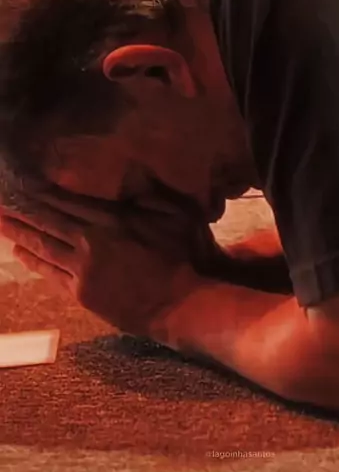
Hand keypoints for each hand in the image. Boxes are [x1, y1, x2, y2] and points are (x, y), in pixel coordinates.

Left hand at [0, 189, 215, 336]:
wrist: (185, 304)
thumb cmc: (188, 256)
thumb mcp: (178, 214)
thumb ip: (151, 191)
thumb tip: (133, 168)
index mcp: (111, 218)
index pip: (66, 200)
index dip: (40, 191)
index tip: (21, 182)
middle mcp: (91, 240)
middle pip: (47, 220)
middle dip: (20, 209)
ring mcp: (84, 269)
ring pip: (43, 247)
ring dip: (18, 233)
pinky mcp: (83, 294)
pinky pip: (51, 274)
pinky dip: (33, 262)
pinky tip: (20, 253)